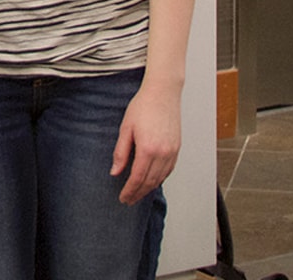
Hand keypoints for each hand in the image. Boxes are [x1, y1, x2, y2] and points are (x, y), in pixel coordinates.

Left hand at [111, 79, 180, 205]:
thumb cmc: (143, 106)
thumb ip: (121, 152)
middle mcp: (163, 154)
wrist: (163, 93)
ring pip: (160, 178)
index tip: (123, 198)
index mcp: (148, 149)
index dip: (129, 190)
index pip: (138, 178)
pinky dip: (159, 179)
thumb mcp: (126, 128)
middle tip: (128, 200)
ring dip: (149, 189)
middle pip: (150, 182)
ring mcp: (172, 152)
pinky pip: (169, 170)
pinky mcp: (177, 148)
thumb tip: (115, 172)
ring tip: (138, 193)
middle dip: (138, 193)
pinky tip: (152, 180)